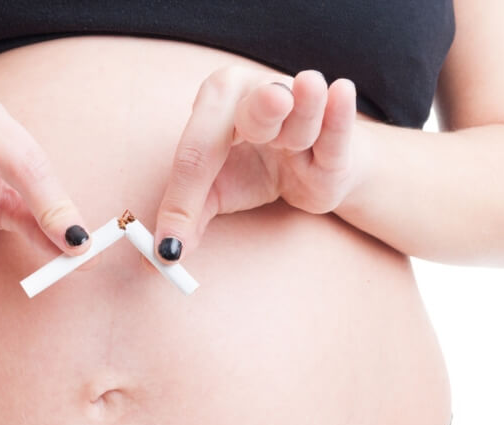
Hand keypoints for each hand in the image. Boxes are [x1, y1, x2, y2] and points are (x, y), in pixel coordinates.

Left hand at [152, 66, 363, 262]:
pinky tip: (339, 92)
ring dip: (303, 124)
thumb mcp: (216, 193)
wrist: (314, 169)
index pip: (198, 154)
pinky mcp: (336, 127)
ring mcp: (300, 102)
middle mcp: (255, 92)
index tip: (173, 245)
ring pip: (300, 119)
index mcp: (215, 104)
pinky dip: (338, 115)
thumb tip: (164, 254)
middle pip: (255, 113)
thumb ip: (189, 217)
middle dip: (264, 109)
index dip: (184, 201)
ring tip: (304, 110)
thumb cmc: (257, 170)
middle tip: (274, 99)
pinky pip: (336, 125)